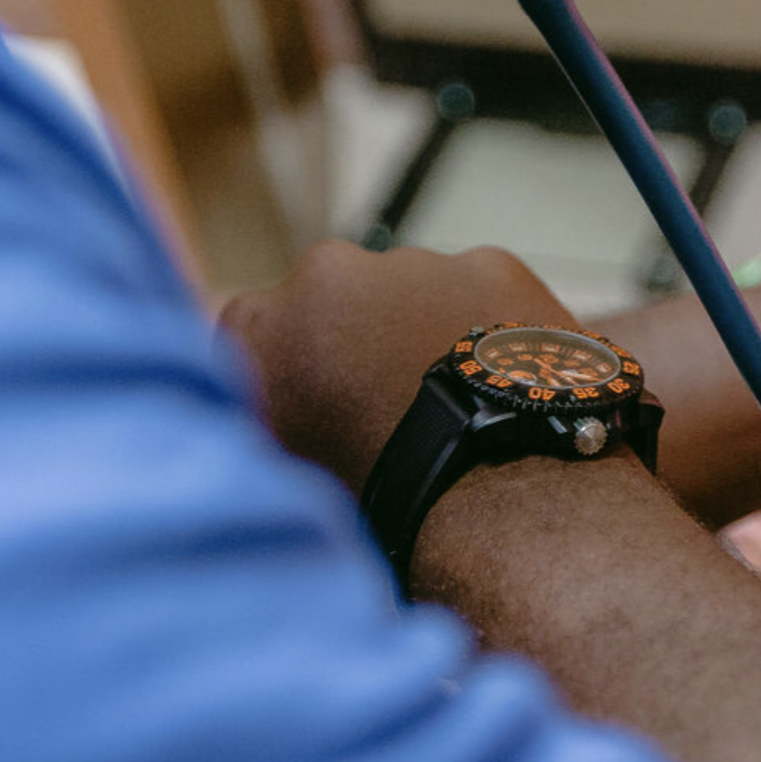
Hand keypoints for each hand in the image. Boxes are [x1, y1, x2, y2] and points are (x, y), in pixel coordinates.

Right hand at [220, 242, 576, 490]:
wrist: (492, 489)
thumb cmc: (380, 498)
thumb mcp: (288, 471)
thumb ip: (272, 421)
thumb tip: (280, 419)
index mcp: (258, 326)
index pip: (258, 333)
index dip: (293, 371)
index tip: (321, 405)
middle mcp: (325, 273)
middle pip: (339, 301)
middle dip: (360, 340)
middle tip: (391, 407)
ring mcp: (412, 263)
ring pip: (412, 291)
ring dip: (423, 331)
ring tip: (455, 401)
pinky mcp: (490, 266)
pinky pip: (481, 292)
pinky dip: (488, 328)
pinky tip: (502, 382)